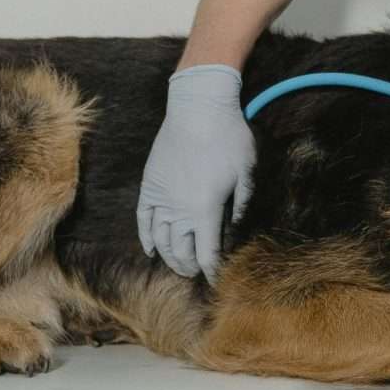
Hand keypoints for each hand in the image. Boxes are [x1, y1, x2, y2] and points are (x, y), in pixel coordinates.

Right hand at [136, 64, 255, 281]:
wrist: (198, 108)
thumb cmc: (228, 138)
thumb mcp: (246, 173)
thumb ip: (242, 206)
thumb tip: (235, 229)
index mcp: (206, 210)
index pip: (207, 254)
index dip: (213, 272)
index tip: (218, 281)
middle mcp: (179, 210)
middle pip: (181, 253)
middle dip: (190, 268)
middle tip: (198, 273)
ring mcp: (161, 198)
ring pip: (160, 241)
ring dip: (170, 258)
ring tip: (179, 265)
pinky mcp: (149, 186)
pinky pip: (143, 220)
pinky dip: (146, 238)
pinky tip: (151, 250)